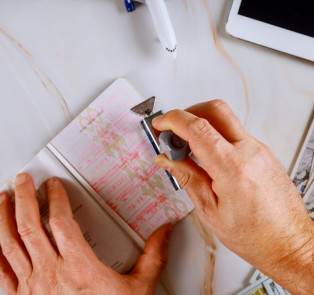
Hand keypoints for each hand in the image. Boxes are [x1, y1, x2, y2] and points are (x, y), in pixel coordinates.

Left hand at [0, 173, 172, 294]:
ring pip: (9, 244)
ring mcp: (31, 288)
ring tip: (2, 199)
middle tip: (23, 180)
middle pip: (30, 226)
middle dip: (25, 198)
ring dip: (4, 218)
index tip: (54, 185)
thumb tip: (165, 231)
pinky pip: (0, 272)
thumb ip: (154, 256)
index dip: (55, 198)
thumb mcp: (140, 288)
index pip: (61, 222)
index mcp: (79, 267)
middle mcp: (50, 274)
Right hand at [152, 100, 313, 294]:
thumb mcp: (210, 211)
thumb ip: (187, 178)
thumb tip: (168, 161)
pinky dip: (215, 136)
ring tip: (188, 148)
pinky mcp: (263, 152)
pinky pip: (234, 133)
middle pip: (216, 109)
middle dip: (188, 112)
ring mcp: (259, 149)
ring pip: (225, 119)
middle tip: (174, 130)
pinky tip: (206, 155)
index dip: (173, 120)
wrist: (288, 242)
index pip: (198, 129)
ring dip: (201, 125)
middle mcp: (250, 152)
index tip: (161, 124)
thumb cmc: (256, 236)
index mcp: (233, 168)